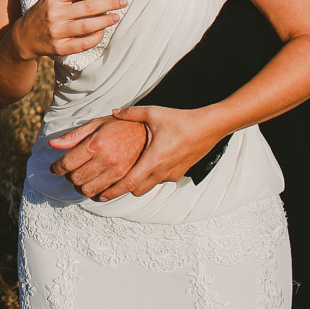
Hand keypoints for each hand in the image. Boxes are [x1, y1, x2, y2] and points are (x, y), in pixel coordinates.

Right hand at [10, 0, 125, 60]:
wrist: (23, 38)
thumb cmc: (42, 14)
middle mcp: (54, 14)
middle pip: (88, 7)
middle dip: (110, 3)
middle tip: (123, 1)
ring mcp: (57, 32)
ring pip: (88, 26)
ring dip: (106, 20)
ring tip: (117, 16)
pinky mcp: (60, 48)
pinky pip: (83, 44)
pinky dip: (96, 37)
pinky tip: (103, 31)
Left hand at [47, 116, 148, 198]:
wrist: (149, 132)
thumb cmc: (119, 126)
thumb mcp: (96, 124)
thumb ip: (74, 136)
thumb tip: (53, 144)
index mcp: (95, 144)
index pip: (67, 164)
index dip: (57, 168)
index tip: (54, 168)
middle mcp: (105, 160)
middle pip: (75, 178)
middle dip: (68, 176)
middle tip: (69, 171)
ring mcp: (117, 172)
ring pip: (88, 190)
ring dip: (80, 186)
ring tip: (81, 178)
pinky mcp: (126, 180)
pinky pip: (105, 195)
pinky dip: (96, 194)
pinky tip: (95, 185)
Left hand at [96, 105, 225, 199]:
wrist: (208, 127)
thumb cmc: (180, 120)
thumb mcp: (152, 113)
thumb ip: (130, 113)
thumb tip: (113, 112)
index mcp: (152, 160)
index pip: (129, 183)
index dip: (113, 191)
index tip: (101, 196)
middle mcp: (162, 172)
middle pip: (136, 190)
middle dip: (122, 188)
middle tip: (109, 183)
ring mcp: (172, 174)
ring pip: (148, 186)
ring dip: (137, 182)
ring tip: (125, 173)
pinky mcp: (179, 173)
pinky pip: (160, 180)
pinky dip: (151, 176)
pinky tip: (147, 163)